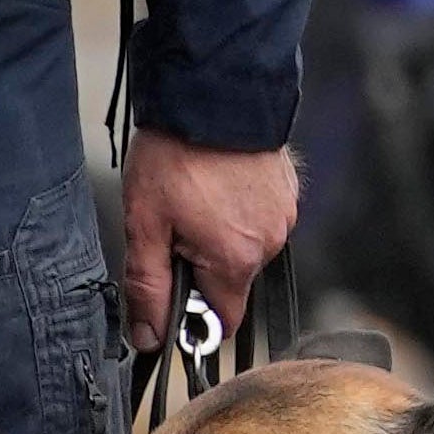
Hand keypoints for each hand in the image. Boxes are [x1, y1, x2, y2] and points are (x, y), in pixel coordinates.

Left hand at [119, 133, 302, 354]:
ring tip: (196, 197)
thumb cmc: (177, 156)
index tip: (171, 289)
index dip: (194, 314)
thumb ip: (148, 288)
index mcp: (235, 260)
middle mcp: (269, 244)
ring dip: (221, 236)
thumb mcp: (145, 225)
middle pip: (232, 281)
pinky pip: (260, 219)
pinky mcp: (288, 192)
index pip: (223, 320)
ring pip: (246, 248)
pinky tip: (218, 184)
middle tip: (173, 225)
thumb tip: (150, 339)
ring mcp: (284, 216)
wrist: (214, 93)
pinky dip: (239, 211)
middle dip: (201, 265)